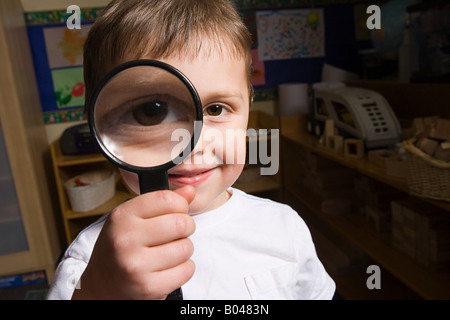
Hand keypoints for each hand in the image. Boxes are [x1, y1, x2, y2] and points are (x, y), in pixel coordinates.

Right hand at [72, 186, 195, 299]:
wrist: (101, 286)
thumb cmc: (121, 247)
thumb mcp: (133, 219)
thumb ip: (162, 203)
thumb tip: (190, 190)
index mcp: (122, 217)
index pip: (166, 199)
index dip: (180, 204)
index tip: (177, 211)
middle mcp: (126, 240)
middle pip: (181, 223)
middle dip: (186, 227)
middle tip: (176, 234)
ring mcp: (136, 265)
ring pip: (186, 248)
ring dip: (184, 249)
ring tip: (168, 252)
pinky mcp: (149, 287)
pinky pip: (186, 270)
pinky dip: (184, 268)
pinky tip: (168, 268)